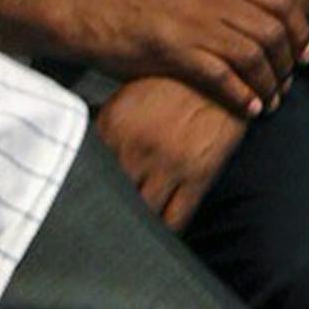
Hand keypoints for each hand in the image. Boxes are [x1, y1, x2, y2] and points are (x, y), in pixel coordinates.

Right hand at [88, 0, 308, 116]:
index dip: (300, 31)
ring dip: (268, 84)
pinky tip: (250, 108)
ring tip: (271, 102)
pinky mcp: (175, 50)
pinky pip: (220, 76)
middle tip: (288, 84)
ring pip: (251, 56)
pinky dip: (241, 95)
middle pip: (271, 32)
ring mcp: (196, 23)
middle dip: (287, 63)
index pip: (281, 1)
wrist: (98, 8)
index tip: (305, 55)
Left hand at [96, 76, 248, 229]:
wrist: (225, 72)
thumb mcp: (130, 98)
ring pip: (141, 216)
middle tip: (103, 229)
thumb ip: (104, 129)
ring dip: (134, 227)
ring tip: (129, 236)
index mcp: (113, 126)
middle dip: (106, 215)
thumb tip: (84, 158)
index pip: (85, 172)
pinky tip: (159, 233)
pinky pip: (174, 220)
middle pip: (110, 198)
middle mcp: (136, 147)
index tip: (82, 207)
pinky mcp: (198, 175)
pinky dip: (164, 233)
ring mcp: (168, 163)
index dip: (82, 193)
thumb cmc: (174, 86)